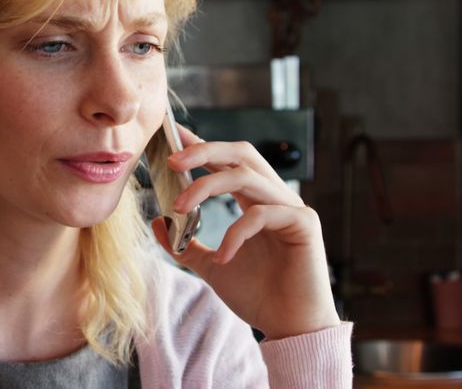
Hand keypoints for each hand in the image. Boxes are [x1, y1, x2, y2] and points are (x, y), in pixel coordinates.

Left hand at [150, 125, 339, 339]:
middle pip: (241, 153)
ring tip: (179, 206)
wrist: (289, 328)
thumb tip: (157, 222)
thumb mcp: (210, 266)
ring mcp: (292, 208)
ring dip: (207, 186)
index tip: (173, 134)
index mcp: (255, 201)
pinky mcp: (304, 225)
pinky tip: (223, 257)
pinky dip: (235, 232)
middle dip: (205, 150)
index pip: (227, 161)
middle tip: (171, 159)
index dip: (202, 144)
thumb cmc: (258, 296)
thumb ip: (186, 244)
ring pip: (247, 176)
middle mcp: (274, 197)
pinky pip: (262, 214)